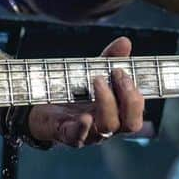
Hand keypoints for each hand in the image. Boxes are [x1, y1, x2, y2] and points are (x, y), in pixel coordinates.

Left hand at [26, 36, 145, 147]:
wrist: (41, 105)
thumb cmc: (73, 91)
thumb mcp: (92, 71)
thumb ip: (109, 58)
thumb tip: (125, 42)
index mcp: (116, 113)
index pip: (137, 112)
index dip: (137, 96)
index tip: (127, 72)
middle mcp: (106, 126)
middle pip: (130, 123)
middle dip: (129, 99)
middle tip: (118, 73)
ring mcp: (88, 132)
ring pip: (107, 128)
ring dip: (107, 103)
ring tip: (98, 79)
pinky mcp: (66, 134)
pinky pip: (77, 136)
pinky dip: (83, 127)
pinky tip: (86, 117)